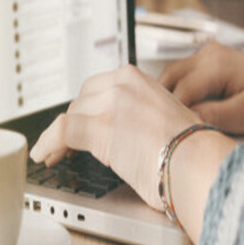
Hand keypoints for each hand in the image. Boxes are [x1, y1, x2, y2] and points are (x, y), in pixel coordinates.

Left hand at [29, 65, 201, 210]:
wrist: (198, 164)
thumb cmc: (193, 154)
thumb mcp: (167, 122)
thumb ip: (143, 120)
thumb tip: (129, 138)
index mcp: (140, 80)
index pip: (100, 89)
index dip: (86, 109)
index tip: (81, 122)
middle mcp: (123, 85)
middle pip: (82, 100)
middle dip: (73, 121)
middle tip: (65, 142)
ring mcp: (110, 104)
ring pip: (70, 116)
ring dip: (59, 137)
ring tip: (53, 155)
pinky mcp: (99, 127)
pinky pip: (61, 132)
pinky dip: (49, 144)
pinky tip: (44, 156)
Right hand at [159, 42, 243, 133]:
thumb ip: (215, 116)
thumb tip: (188, 119)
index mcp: (216, 66)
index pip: (180, 92)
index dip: (172, 114)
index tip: (170, 134)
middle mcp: (208, 55)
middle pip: (169, 79)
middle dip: (163, 103)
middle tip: (162, 128)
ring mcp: (206, 54)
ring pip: (172, 75)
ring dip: (168, 97)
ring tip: (170, 121)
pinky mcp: (207, 60)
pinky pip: (182, 75)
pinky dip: (177, 91)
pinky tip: (181, 111)